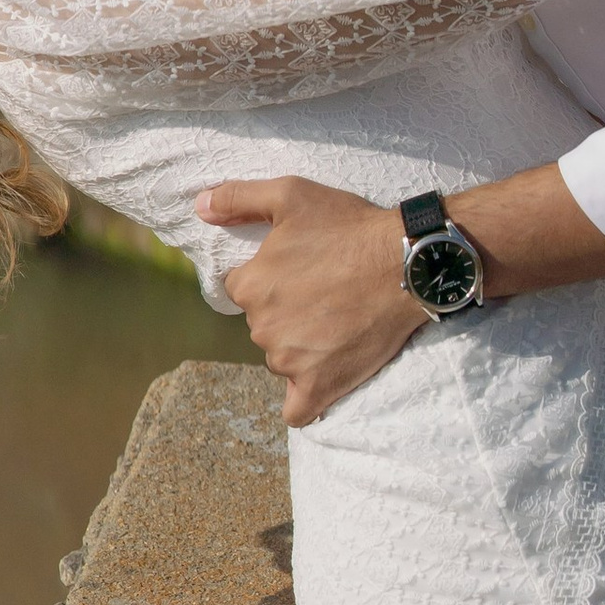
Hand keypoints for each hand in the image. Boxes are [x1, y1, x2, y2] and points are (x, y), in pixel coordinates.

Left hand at [193, 173, 421, 424]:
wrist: (404, 264)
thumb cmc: (348, 227)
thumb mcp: (290, 194)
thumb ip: (238, 197)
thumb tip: (200, 207)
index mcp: (251, 285)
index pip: (242, 288)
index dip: (269, 277)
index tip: (299, 269)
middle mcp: (263, 327)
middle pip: (263, 324)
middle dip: (285, 310)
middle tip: (324, 290)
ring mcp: (290, 361)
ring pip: (281, 358)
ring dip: (300, 346)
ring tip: (337, 320)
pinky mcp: (319, 386)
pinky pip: (296, 410)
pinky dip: (303, 399)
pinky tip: (316, 383)